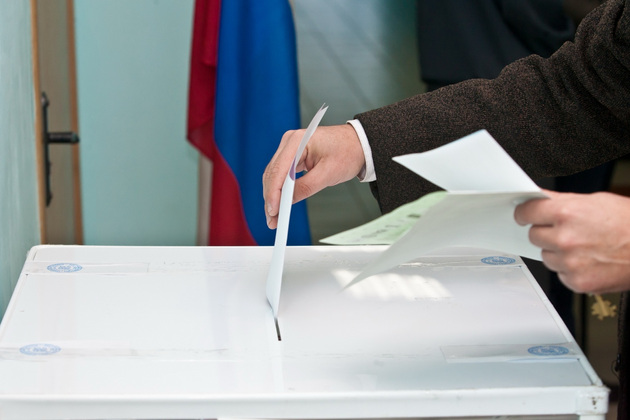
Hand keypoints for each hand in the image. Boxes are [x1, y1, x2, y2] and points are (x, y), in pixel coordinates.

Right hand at [263, 124, 364, 228]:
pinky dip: (279, 189)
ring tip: (275, 216)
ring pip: (274, 175)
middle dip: (271, 198)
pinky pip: (281, 174)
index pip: (279, 170)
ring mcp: (290, 147)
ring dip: (273, 196)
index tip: (273, 210)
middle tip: (273, 219)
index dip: (273, 193)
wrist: (358, 144)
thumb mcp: (328, 173)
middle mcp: (290, 141)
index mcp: (298, 140)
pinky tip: (280, 203)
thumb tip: (288, 201)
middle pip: (272, 173)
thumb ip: (306, 187)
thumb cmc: (348, 152)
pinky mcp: (293, 155)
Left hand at [514, 190, 629, 293]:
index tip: (523, 215)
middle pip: (534, 235)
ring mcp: (570, 262)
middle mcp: (565, 238)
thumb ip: (562, 201)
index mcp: (567, 213)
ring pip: (546, 256)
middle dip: (546, 232)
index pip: (527, 212)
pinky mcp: (577, 282)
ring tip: (584, 246)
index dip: (524, 213)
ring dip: (558, 252)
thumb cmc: (629, 224)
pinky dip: (570, 270)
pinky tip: (589, 261)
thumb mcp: (595, 201)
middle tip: (566, 230)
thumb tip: (539, 198)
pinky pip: (560, 274)